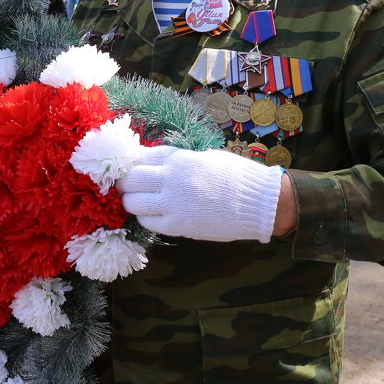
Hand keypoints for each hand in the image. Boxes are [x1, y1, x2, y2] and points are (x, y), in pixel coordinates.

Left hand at [116, 145, 283, 242]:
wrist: (259, 203)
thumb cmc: (236, 176)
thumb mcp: (205, 157)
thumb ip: (179, 159)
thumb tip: (154, 162)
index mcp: (180, 159)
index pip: (142, 157)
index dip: (133, 162)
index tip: (131, 167)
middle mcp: (171, 179)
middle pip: (130, 179)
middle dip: (124, 182)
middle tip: (127, 186)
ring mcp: (173, 204)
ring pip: (132, 203)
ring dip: (132, 201)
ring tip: (139, 201)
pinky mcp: (177, 226)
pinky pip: (147, 222)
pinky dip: (146, 218)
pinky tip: (154, 215)